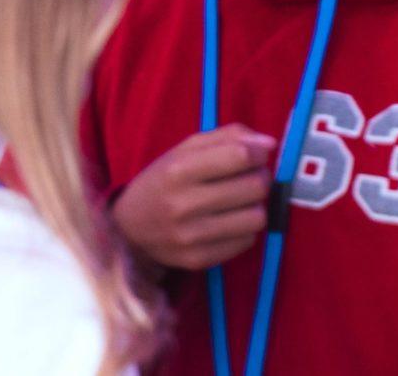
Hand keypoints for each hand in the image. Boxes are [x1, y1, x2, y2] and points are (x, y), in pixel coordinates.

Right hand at [111, 123, 275, 272]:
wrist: (128, 229)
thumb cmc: (163, 181)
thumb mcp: (186, 149)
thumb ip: (229, 137)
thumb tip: (269, 144)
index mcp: (178, 171)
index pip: (240, 156)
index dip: (258, 153)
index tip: (255, 155)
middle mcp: (183, 205)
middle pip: (255, 187)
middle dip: (260, 178)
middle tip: (247, 179)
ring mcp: (190, 237)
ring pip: (257, 218)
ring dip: (255, 206)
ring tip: (240, 202)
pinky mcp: (198, 260)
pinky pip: (247, 241)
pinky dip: (244, 229)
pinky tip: (228, 222)